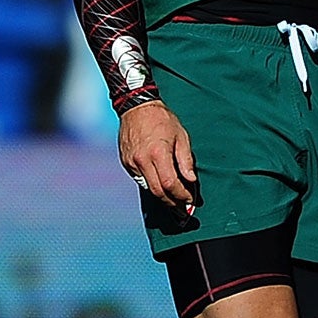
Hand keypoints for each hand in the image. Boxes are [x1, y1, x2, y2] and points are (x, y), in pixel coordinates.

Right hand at [119, 98, 196, 212]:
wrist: (137, 107)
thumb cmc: (162, 119)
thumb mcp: (181, 136)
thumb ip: (186, 160)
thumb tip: (191, 180)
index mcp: (158, 153)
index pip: (170, 184)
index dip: (181, 195)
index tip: (190, 200)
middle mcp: (142, 160)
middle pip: (158, 192)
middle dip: (172, 203)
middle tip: (183, 210)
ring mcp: (132, 163)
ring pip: (148, 188)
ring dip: (162, 198)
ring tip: (174, 203)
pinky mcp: (126, 163)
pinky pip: (140, 180)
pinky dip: (152, 186)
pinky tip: (161, 187)